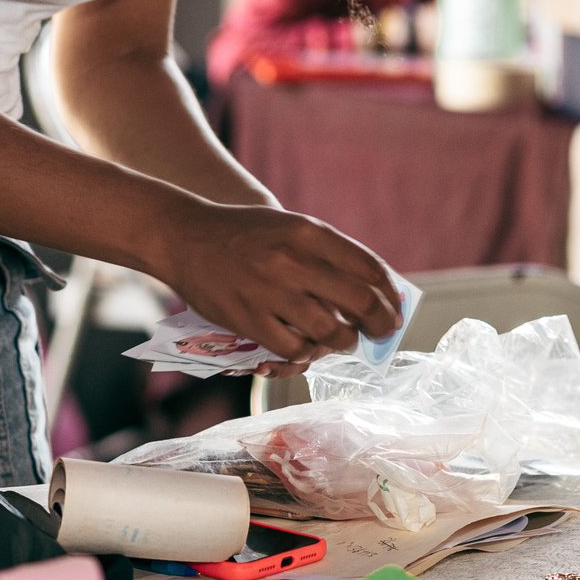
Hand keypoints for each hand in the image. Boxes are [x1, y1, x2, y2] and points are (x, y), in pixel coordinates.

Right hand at [155, 200, 405, 366]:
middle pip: (357, 302)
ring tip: (343, 341)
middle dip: (378, 323)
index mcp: (308, 231)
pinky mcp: (248, 319)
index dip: (388, 292)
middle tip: (381, 332)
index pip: (367, 266)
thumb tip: (371, 288)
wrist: (185, 236)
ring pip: (329, 331)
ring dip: (344, 342)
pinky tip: (308, 347)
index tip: (394, 306)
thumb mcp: (290, 226)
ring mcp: (270, 292)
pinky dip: (307, 353)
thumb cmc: (245, 232)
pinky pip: (293, 348)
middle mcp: (293, 260)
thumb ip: (327, 253)